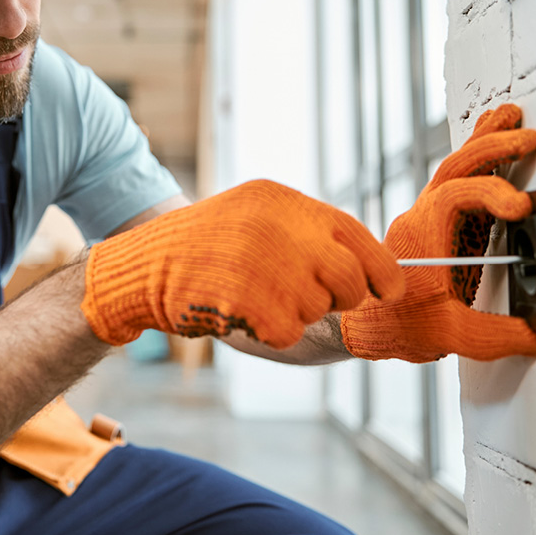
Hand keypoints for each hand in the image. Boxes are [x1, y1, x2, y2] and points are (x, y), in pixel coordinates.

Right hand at [82, 179, 403, 349]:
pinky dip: (271, 329)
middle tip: (315, 296)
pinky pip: (289, 331)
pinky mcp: (255, 306)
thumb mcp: (256, 215)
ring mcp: (270, 268)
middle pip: (349, 279)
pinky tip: (241, 309)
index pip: (358, 236)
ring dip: (296, 311)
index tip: (387, 289)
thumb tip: (364, 269)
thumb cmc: (207, 244)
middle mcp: (283, 230)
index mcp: (285, 203)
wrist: (148, 264)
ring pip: (319, 308)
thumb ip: (306, 232)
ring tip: (254, 291)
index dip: (381, 270)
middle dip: (343, 296)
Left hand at [341, 104, 535, 362]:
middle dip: (489, 149)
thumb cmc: (397, 324)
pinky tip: (496, 148)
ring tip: (509, 116)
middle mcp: (422, 218)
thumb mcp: (447, 335)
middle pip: (452, 169)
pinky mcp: (441, 225)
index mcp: (421, 237)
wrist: (367, 322)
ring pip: (452, 169)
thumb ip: (493, 334)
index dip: (488, 193)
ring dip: (482, 143)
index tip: (520, 206)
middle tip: (526, 137)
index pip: (454, 198)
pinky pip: (458, 183)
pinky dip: (478, 161)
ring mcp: (430, 218)